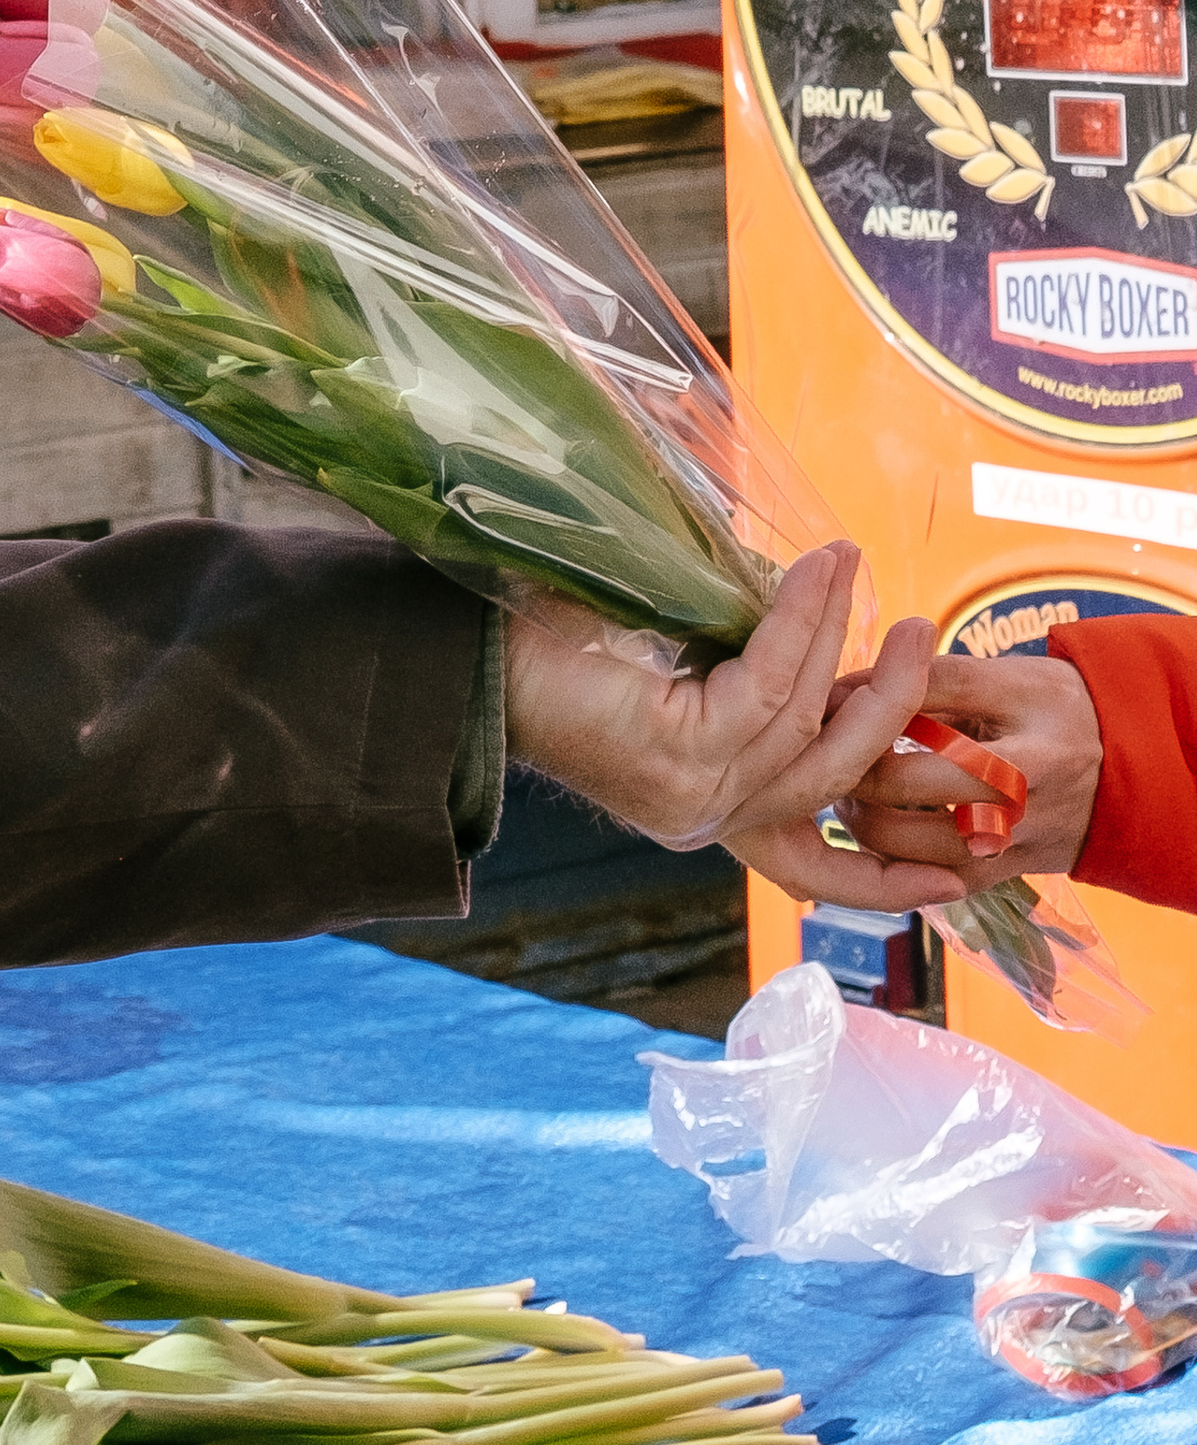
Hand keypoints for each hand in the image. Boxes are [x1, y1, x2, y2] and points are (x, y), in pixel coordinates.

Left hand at [506, 544, 958, 910]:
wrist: (483, 656)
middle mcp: (703, 818)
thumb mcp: (688, 684)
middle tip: (918, 631)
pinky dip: (801, 621)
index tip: (960, 877)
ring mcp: (694, 792)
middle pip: (835, 775)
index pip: (808, 866)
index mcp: (707, 814)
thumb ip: (757, 691)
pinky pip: (773, 682)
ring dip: (841, 636)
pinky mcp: (683, 751)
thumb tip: (834, 640)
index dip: (885, 878)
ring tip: (853, 566)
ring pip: (808, 718)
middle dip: (891, 706)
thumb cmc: (566, 656)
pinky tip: (817, 569)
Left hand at [829, 651, 1102, 895]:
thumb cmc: (1048, 713)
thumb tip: (838, 691)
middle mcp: (1035, 776)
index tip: (826, 699)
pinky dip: (892, 860)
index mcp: (1034, 710)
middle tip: (825, 759)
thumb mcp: (1006, 679)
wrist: (1127, 770)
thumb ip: (929, 682)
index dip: (867, 696)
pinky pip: (933, 879)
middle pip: (920, 778)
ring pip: (921, 843)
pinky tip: (873, 832)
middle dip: (858, 769)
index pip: (936, 692)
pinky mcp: (1006, 871)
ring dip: (866, 823)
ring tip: (847, 797)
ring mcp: (1024, 832)